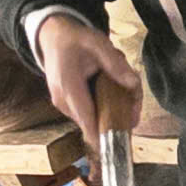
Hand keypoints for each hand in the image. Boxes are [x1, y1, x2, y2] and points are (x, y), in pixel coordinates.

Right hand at [37, 15, 140, 153]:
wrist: (53, 39)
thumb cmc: (75, 40)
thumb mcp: (98, 43)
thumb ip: (116, 64)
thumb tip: (132, 83)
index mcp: (68, 86)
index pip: (87, 120)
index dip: (103, 136)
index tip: (120, 146)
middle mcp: (63, 101)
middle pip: (94, 122)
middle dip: (118, 114)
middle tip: (132, 93)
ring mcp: (63, 106)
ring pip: (93, 118)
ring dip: (111, 108)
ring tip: (115, 81)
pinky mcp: (66, 107)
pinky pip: (89, 113)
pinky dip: (102, 105)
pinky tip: (105, 85)